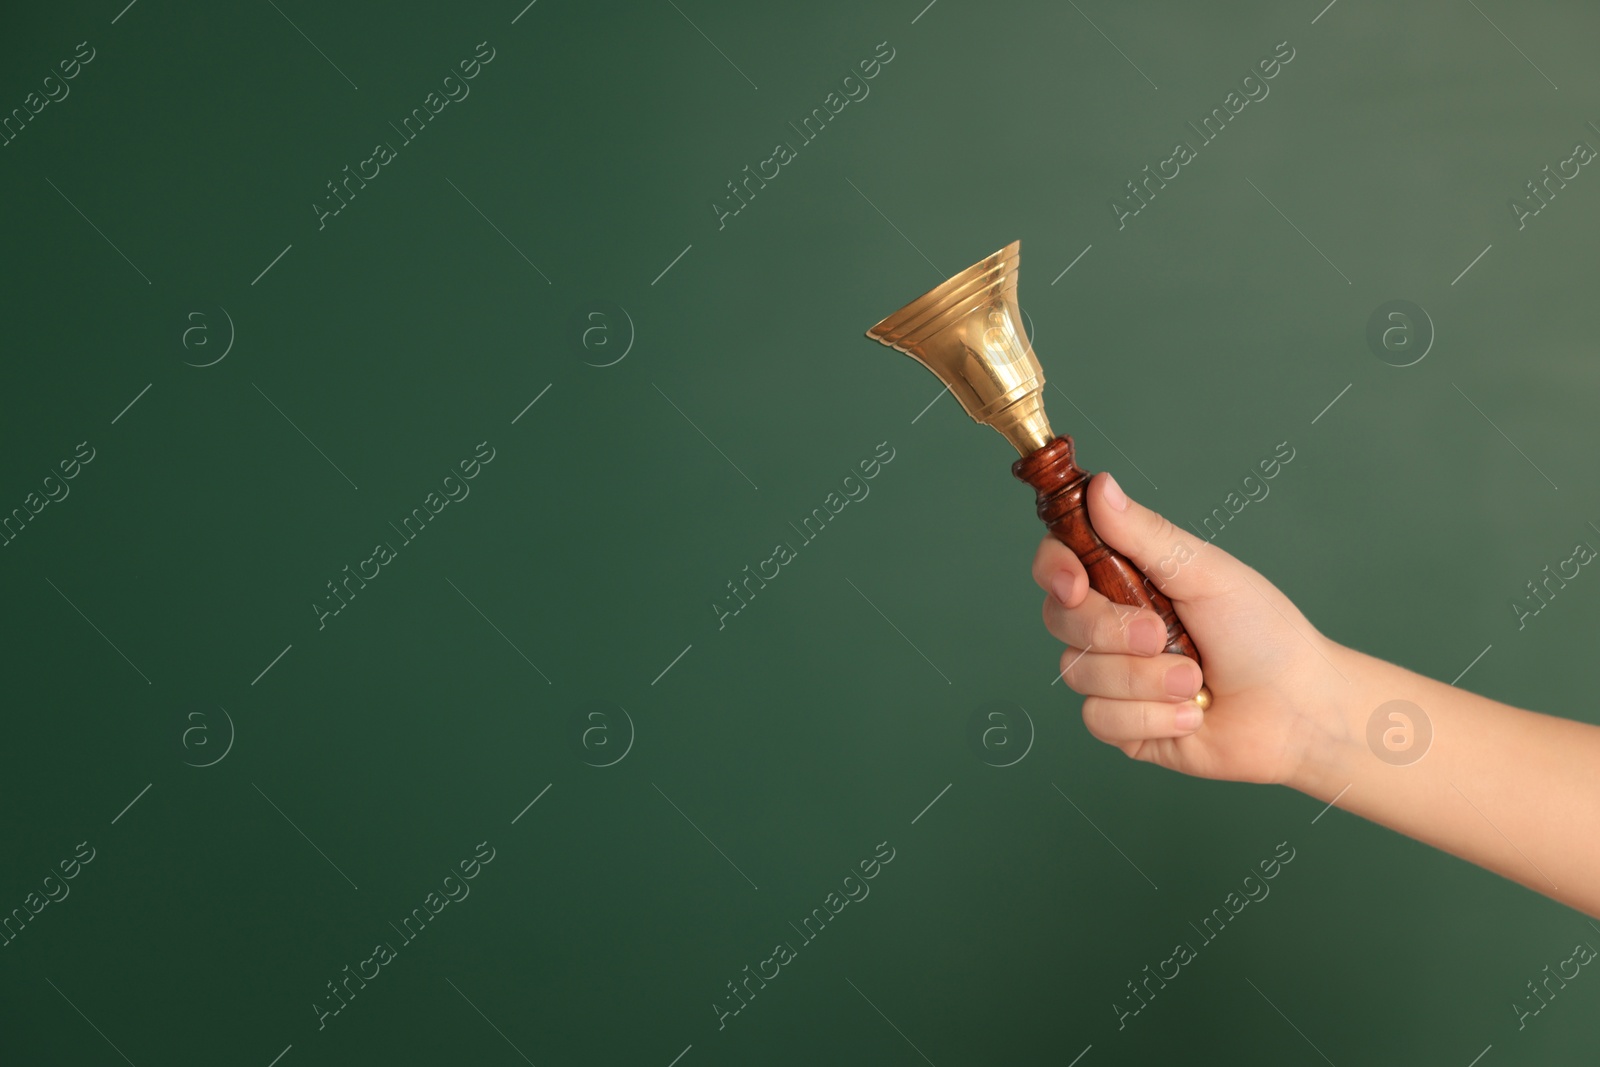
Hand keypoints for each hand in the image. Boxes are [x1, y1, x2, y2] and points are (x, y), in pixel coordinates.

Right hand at [1033, 472, 1356, 785]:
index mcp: (1127, 581)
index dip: (1054, 569)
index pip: (1059, 563)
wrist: (1299, 710)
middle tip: (1161, 635)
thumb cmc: (1264, 634)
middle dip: (1111, 631)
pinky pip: (1100, 719)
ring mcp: (1114, 678)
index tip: (1075, 583)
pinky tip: (1191, 714)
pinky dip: (1152, 717)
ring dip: (1145, 680)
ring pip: (1079, 673)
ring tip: (1195, 681)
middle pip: (1059, 619)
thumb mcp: (1205, 573)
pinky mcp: (1123, 726)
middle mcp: (1112, 627)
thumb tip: (1100, 486)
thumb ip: (1145, 535)